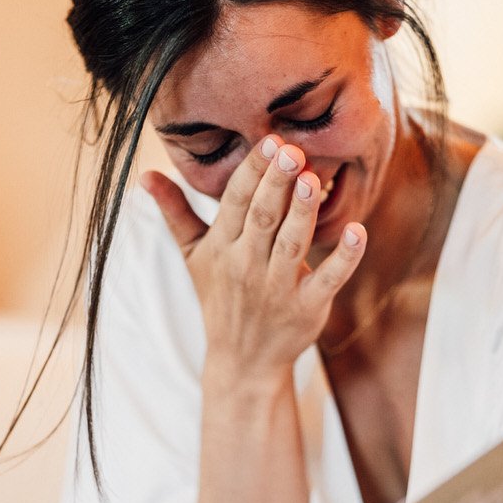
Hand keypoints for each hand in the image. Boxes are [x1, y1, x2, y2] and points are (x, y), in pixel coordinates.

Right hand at [140, 137, 365, 377]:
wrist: (242, 361)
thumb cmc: (220, 299)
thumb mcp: (194, 256)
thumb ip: (176, 213)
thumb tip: (145, 176)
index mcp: (223, 247)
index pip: (236, 202)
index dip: (253, 171)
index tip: (269, 141)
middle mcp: (247, 265)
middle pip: (262, 218)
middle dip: (277, 183)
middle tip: (292, 149)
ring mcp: (278, 288)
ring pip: (291, 244)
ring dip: (303, 212)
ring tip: (313, 180)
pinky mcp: (307, 308)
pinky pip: (328, 279)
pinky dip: (344, 257)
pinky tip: (357, 231)